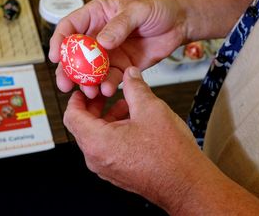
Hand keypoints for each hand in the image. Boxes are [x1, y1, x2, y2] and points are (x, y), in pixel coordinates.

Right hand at [49, 0, 187, 97]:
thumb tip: (102, 42)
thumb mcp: (137, 10)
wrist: (179, 21)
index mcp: (97, 16)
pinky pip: (111, 78)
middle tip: (65, 83)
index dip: (59, 41)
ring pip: (92, 70)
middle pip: (77, 54)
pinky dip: (107, 85)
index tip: (55, 56)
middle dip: (69, 70)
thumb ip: (119, 25)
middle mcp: (99, 36)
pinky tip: (108, 89)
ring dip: (88, 82)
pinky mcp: (123, 66)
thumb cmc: (158, 6)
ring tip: (89, 90)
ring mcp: (110, 53)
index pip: (70, 27)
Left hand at [63, 67, 201, 211]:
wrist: (187, 185)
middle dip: (96, 106)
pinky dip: (114, 132)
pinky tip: (133, 122)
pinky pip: (107, 148)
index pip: (71, 116)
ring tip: (127, 105)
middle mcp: (97, 158)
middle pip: (83, 126)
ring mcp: (107, 168)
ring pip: (97, 137)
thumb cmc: (170, 156)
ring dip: (108, 118)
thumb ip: (135, 87)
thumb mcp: (150, 109)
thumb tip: (130, 75)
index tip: (85, 90)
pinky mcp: (118, 173)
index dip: (77, 99)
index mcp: (97, 142)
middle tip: (107, 94)